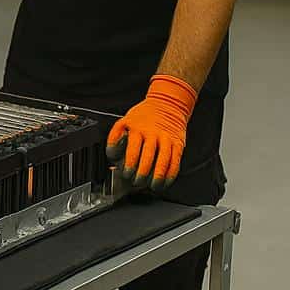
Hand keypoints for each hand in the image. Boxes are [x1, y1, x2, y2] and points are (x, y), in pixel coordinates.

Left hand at [106, 75, 196, 191]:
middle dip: (141, 172)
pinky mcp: (178, 143)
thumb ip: (117, 136)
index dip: (129, 163)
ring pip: (163, 161)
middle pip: (148, 157)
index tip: (126, 173)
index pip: (133, 149)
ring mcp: (166, 139)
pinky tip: (165, 181)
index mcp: (137, 128)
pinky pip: (175, 161)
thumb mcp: (125, 121)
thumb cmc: (144, 115)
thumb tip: (112, 155)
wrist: (168, 103)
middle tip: (136, 182)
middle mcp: (153, 134)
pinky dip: (171, 173)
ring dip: (157, 176)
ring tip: (152, 186)